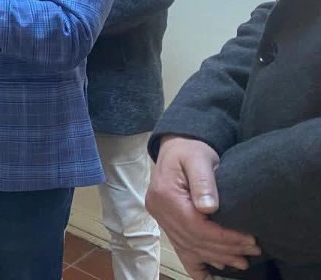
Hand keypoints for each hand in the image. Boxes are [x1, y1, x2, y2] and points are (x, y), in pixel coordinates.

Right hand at [146, 136, 259, 277]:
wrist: (177, 145)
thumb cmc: (190, 150)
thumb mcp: (199, 159)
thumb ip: (203, 182)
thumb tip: (209, 209)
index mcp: (164, 195)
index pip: (195, 226)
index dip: (223, 237)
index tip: (249, 239)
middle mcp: (158, 209)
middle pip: (193, 239)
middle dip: (224, 249)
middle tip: (252, 251)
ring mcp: (160, 218)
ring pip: (188, 247)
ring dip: (215, 257)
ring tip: (241, 261)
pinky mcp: (165, 222)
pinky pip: (179, 248)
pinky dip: (194, 265)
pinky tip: (210, 275)